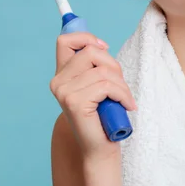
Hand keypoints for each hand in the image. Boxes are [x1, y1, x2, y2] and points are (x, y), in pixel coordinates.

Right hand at [50, 33, 136, 160]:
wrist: (100, 146)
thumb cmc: (102, 115)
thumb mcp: (98, 85)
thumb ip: (95, 66)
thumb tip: (101, 45)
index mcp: (62, 74)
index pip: (65, 40)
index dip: (87, 38)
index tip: (104, 48)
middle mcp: (58, 81)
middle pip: (91, 52)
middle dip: (114, 66)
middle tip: (121, 85)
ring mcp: (64, 92)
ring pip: (103, 71)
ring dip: (122, 85)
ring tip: (124, 99)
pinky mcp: (75, 102)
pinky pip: (107, 86)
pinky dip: (123, 94)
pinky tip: (126, 105)